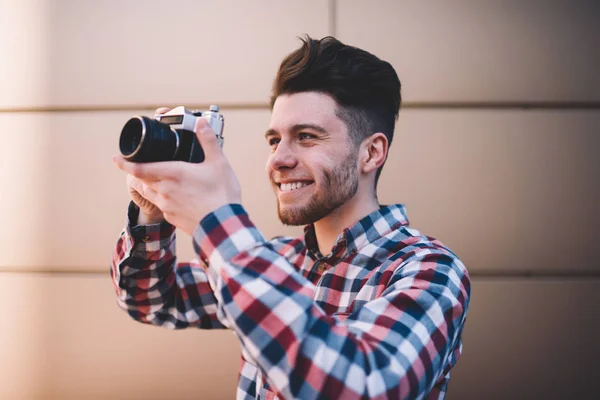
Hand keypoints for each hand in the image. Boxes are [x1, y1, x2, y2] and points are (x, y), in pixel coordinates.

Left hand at [113, 117, 241, 234]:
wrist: (223, 227)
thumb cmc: (221, 195)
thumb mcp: (219, 163)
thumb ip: (208, 141)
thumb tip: (201, 122)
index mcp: (172, 174)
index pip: (139, 168)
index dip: (124, 163)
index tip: (116, 158)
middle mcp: (164, 190)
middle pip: (142, 179)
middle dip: (140, 172)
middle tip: (142, 165)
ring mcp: (167, 206)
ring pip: (149, 193)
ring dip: (149, 185)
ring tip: (158, 180)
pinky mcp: (172, 218)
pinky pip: (161, 206)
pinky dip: (162, 199)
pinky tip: (176, 197)